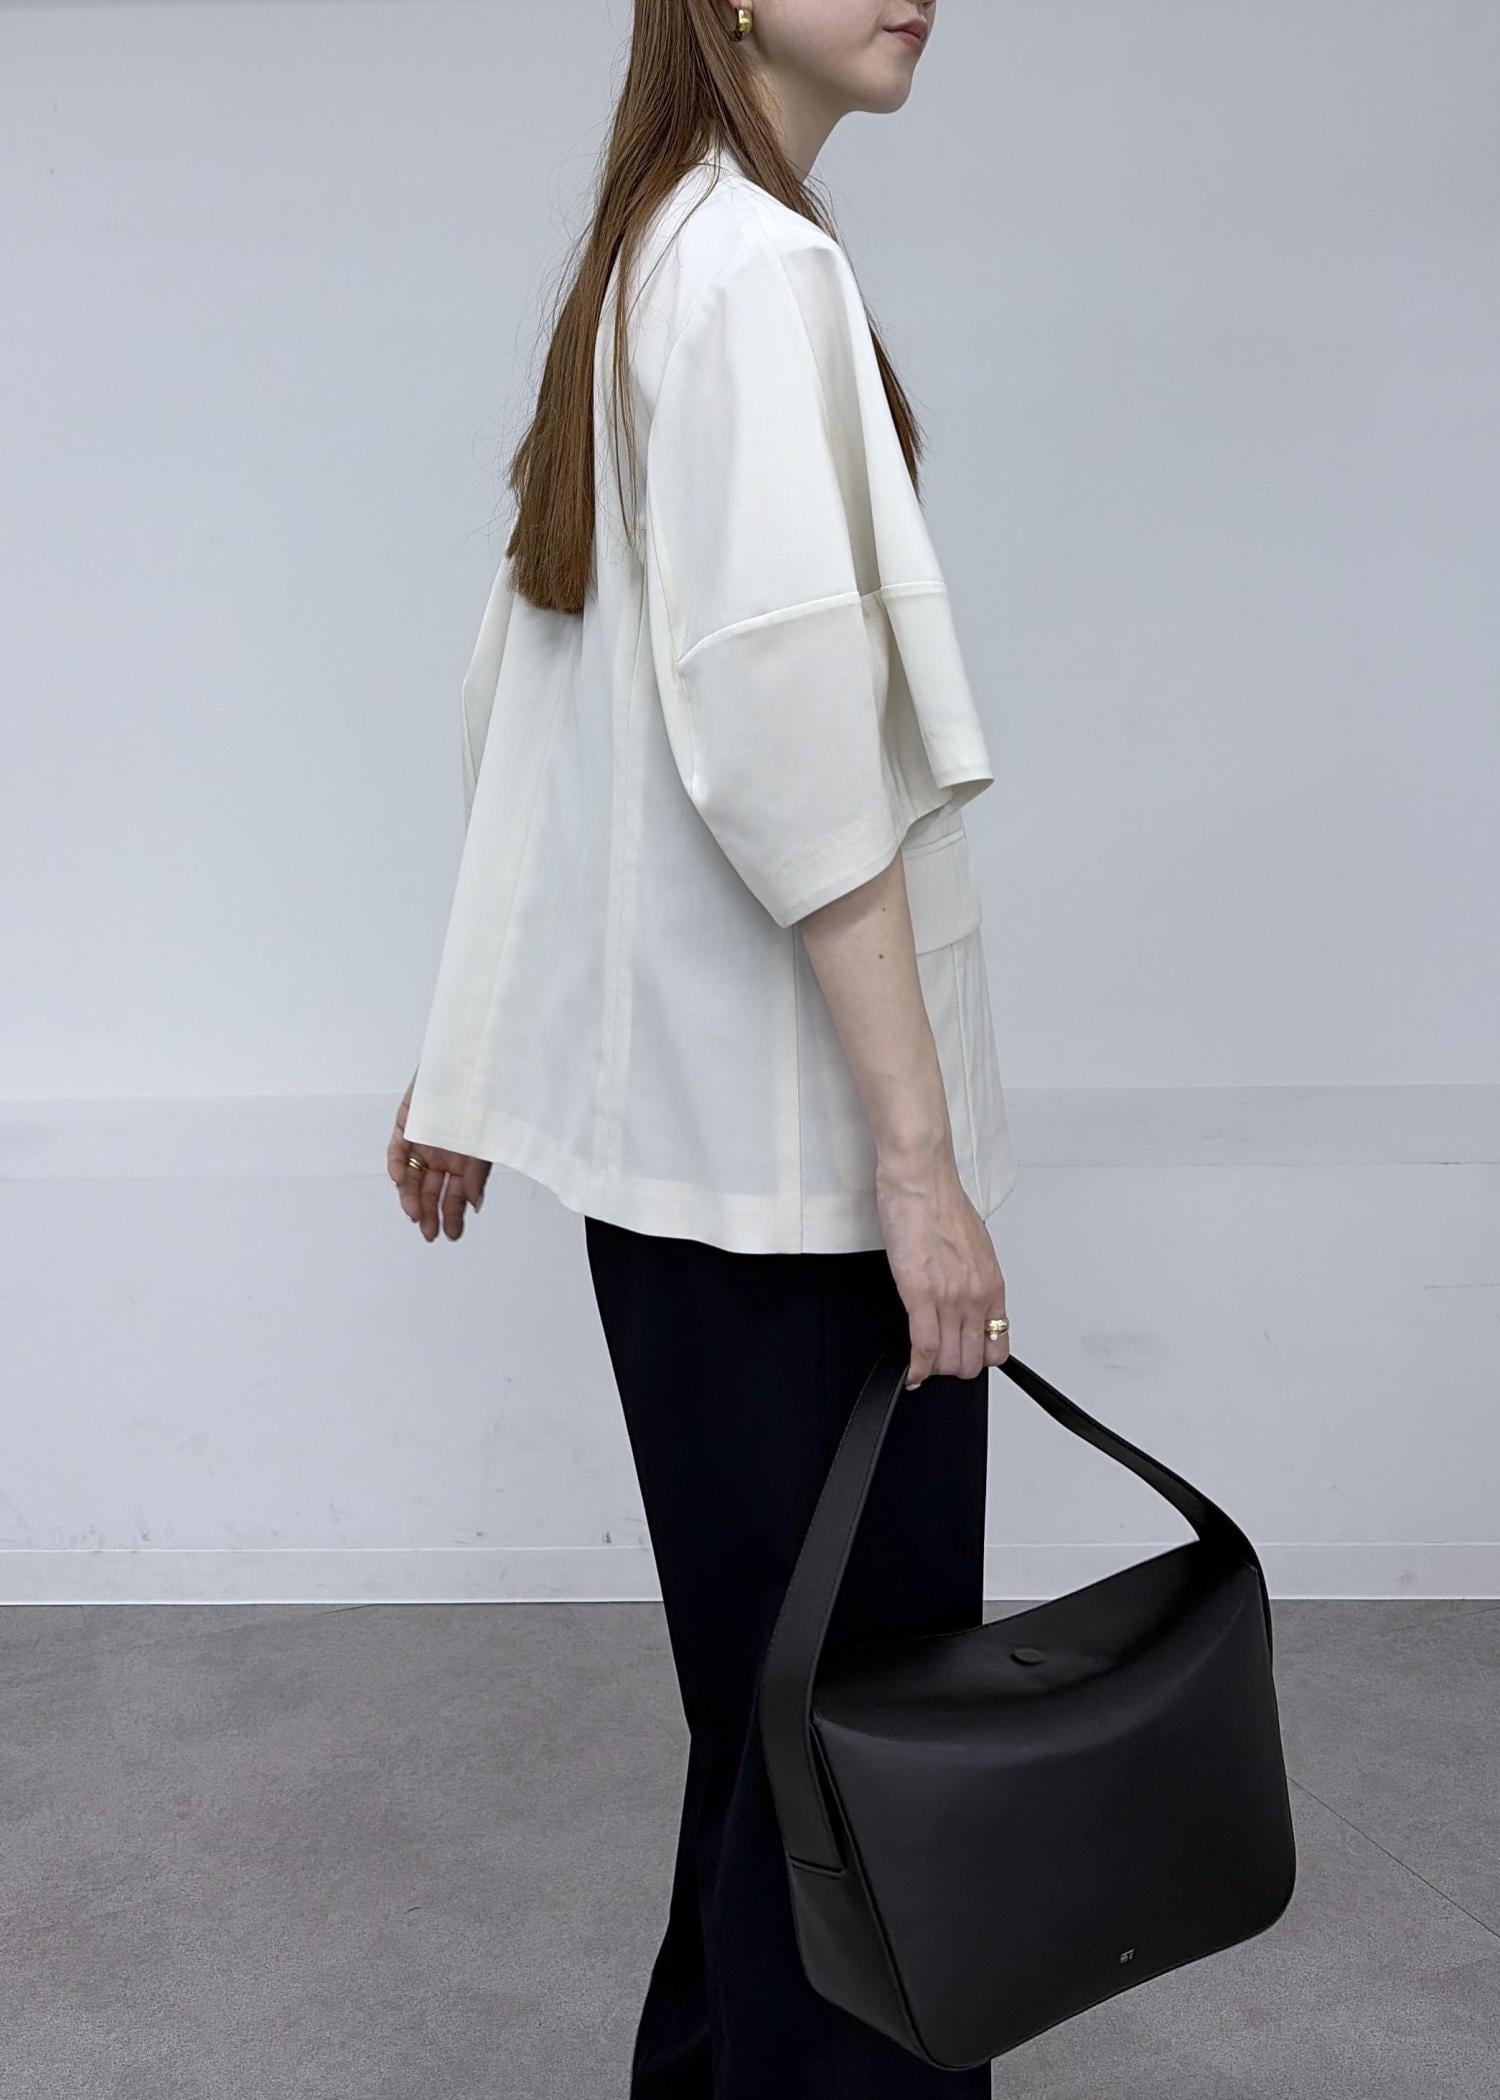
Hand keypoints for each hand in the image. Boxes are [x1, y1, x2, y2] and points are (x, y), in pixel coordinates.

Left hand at [387, 1071, 490, 1241]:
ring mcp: (422, 1140)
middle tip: (429, 1233)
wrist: (469, 1063)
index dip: (451, 1215)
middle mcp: (442, 1154)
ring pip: (412, 1176)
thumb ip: (477, 1174)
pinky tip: (401, 1180)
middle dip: (430, 1213)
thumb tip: (474, 1204)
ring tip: (414, 1214)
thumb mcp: (483, 1144)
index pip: (454, 1194)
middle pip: (431, 1190)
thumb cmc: (484, 1101)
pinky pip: (397, 1150)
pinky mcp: (406, 1124)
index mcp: (463, 1160)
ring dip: (411, 1196)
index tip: (450, 1234)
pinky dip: (398, 1165)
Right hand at [876, 1146, 1009, 1387]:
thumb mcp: (973, 1249)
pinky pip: (923, 1348)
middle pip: (971, 1361)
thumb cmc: (941, 1204)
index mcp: (992, 1286)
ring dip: (932, 1369)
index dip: (977, 1359)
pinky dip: (915, 1368)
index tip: (961, 1356)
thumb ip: (973, 1280)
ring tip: (920, 1363)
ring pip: (947, 1361)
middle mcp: (977, 1296)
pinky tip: (909, 1371)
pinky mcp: (920, 1295)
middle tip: (936, 1361)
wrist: (921, 1181)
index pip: (997, 1347)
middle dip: (951, 1367)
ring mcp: (950, 1299)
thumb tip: (963, 1299)